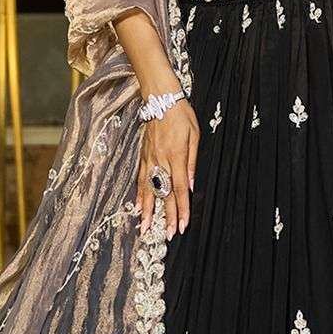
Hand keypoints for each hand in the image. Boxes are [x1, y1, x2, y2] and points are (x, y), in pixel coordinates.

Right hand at [134, 96, 199, 238]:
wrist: (160, 98)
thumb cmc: (181, 115)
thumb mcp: (194, 135)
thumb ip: (192, 162)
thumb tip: (192, 185)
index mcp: (176, 156)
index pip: (180, 188)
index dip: (182, 209)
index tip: (183, 225)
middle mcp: (160, 160)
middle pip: (164, 194)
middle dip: (167, 216)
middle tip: (168, 235)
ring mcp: (149, 159)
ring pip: (149, 190)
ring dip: (148, 211)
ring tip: (145, 228)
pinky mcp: (142, 157)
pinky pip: (140, 180)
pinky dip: (139, 195)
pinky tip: (138, 207)